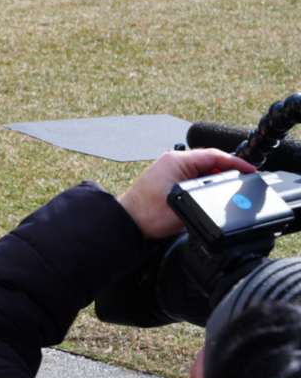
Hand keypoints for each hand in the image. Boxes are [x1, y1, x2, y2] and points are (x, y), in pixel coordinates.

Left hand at [118, 148, 256, 237]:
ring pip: (200, 168)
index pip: (213, 155)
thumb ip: (207, 193)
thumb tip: (222, 190)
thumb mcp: (185, 204)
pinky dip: (202, 181)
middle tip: (242, 181)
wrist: (127, 222)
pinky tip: (209, 192)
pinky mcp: (165, 177)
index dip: (235, 162)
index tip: (250, 170)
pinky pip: (190, 174)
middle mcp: (171, 161)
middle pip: (208, 160)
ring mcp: (167, 168)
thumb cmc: (148, 215)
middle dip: (227, 170)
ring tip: (227, 188)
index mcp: (176, 161)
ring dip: (214, 177)